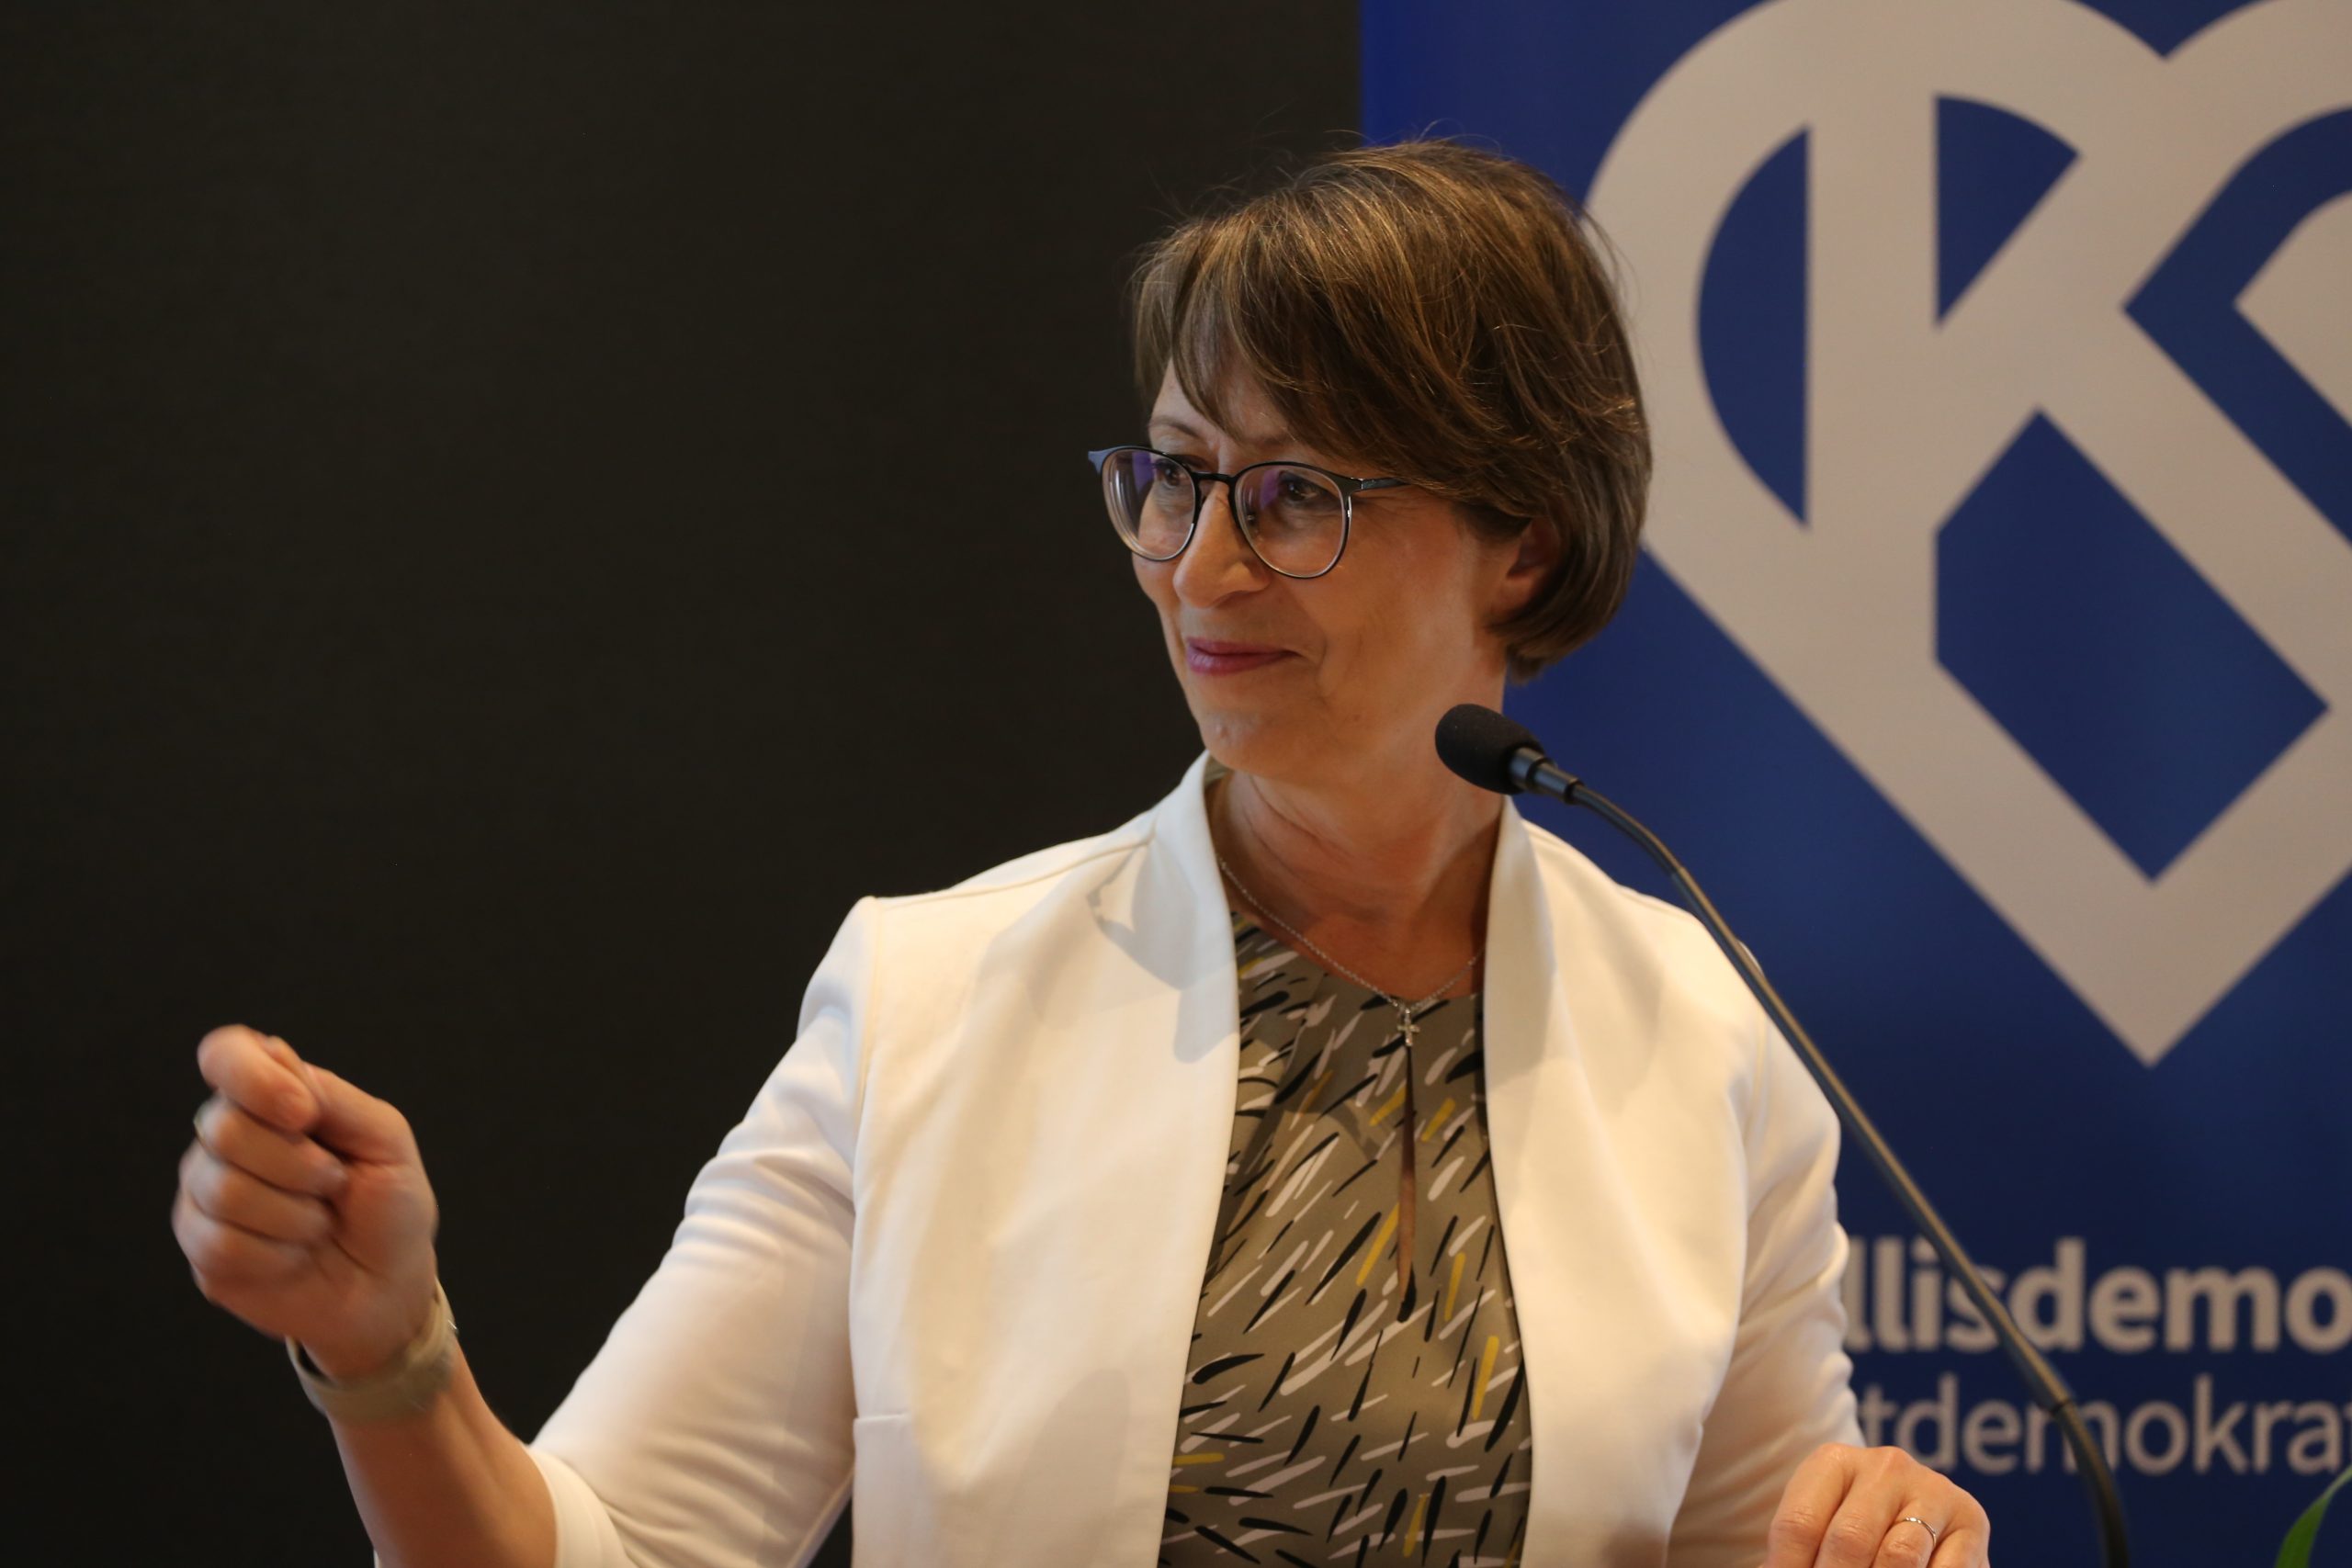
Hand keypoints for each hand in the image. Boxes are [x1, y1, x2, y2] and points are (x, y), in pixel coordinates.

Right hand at [173, 1024, 440, 1380]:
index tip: (303, 1113)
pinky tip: (296, 1255)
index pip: (227, 1054)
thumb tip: (274, 1055)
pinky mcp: (201, 1246)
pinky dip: (276, 1253)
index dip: (252, 1077)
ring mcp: (206, 1191)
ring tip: (321, 1222)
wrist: (387, 1285)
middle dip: (298, 1164)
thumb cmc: (389, 1205)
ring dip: (294, 1214)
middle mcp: (228, 1137)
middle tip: (335, 1183)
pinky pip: (220, 1243)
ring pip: (222, 1189)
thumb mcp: (384, 1140)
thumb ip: (332, 1097)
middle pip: (224, 1127)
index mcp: (274, 1098)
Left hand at [1762, 1442, 1990, 1566]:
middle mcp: (1884, 1465)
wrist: (1926, 1528)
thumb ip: (1797, 1557)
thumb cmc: (1859, 1538)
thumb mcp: (1822, 1537)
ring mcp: (1932, 1489)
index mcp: (1833, 1463)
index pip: (1797, 1525)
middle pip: (1848, 1541)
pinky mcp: (1972, 1520)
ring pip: (1898, 1558)